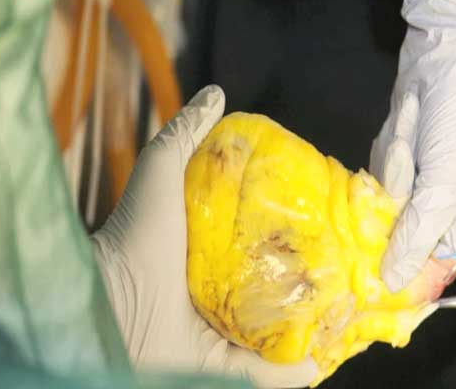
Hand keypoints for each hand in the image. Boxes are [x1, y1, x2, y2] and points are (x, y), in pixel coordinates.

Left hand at [91, 85, 317, 387]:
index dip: (287, 233)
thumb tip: (216, 94)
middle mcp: (212, 295)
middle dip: (304, 283)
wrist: (110, 301)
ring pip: (272, 333)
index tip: (320, 220)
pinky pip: (266, 373)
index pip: (256, 243)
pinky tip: (323, 361)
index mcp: (205, 254)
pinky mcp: (218, 369)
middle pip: (269, 289)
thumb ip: (184, 134)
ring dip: (307, 327)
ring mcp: (216, 335)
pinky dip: (294, 371)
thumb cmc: (135, 235)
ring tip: (345, 314)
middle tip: (343, 270)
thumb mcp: (161, 173)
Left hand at [370, 0, 455, 292]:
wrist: (446, 60)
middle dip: (396, 193)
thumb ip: (414, 238)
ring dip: (393, 161)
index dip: (398, 267)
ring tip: (415, 127)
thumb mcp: (442, 188)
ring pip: (381, 200)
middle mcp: (439, 213)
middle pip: (394, 235)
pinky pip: (377, 172)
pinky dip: (388, 146)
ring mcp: (416, 186)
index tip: (367, 260)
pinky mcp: (398, 163)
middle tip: (414, 158)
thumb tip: (390, 284)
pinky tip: (407, 120)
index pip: (425, 271)